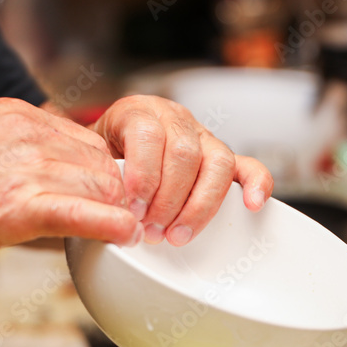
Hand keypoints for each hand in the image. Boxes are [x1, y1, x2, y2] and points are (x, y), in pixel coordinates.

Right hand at [0, 98, 142, 264]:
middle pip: (102, 164)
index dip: (107, 178)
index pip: (87, 144)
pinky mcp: (11, 205)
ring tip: (128, 240)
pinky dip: (109, 225)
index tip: (114, 204)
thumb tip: (46, 196)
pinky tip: (124, 237)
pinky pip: (80, 212)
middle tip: (130, 227)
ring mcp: (20, 166)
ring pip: (100, 186)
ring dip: (120, 214)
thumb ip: (13, 164)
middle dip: (121, 198)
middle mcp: (24, 133)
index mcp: (15, 117)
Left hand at [89, 95, 272, 245]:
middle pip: (183, 153)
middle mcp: (173, 119)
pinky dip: (256, 184)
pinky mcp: (223, 158)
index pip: (147, 134)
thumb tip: (104, 211)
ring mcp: (202, 137)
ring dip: (198, 205)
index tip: (132, 208)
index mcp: (137, 112)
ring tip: (177, 234)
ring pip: (216, 162)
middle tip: (150, 230)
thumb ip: (98, 177)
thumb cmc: (100, 160)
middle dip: (167, 200)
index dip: (142, 174)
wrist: (107, 151)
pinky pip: (247, 166)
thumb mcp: (90, 161)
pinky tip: (252, 204)